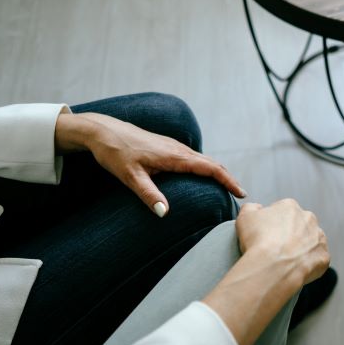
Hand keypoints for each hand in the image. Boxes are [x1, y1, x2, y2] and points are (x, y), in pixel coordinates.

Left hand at [55, 112, 245, 215]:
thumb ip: (149, 195)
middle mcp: (178, 149)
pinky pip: (193, 158)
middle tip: (238, 196)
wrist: (102, 130)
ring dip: (217, 173)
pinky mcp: (167, 147)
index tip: (241, 193)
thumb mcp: (130, 176)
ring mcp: (174, 146)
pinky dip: (205, 169)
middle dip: (227, 179)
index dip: (228, 181)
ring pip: (203, 160)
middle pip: (212, 164)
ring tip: (225, 189)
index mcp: (175, 156)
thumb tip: (165, 214)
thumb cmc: (115, 152)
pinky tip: (202, 178)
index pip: (210, 169)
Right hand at [236, 200, 329, 285]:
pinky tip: (296, 269)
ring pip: (311, 241)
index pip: (283, 211)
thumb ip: (251, 208)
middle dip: (291, 234)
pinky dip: (309, 264)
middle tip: (278, 248)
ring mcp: (319, 237)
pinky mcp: (324, 256)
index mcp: (290, 206)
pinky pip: (317, 259)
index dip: (274, 223)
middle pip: (300, 225)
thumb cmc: (258, 241)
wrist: (273, 267)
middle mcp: (308, 219)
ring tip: (287, 260)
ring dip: (302, 248)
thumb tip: (257, 208)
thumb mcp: (245, 217)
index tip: (267, 234)